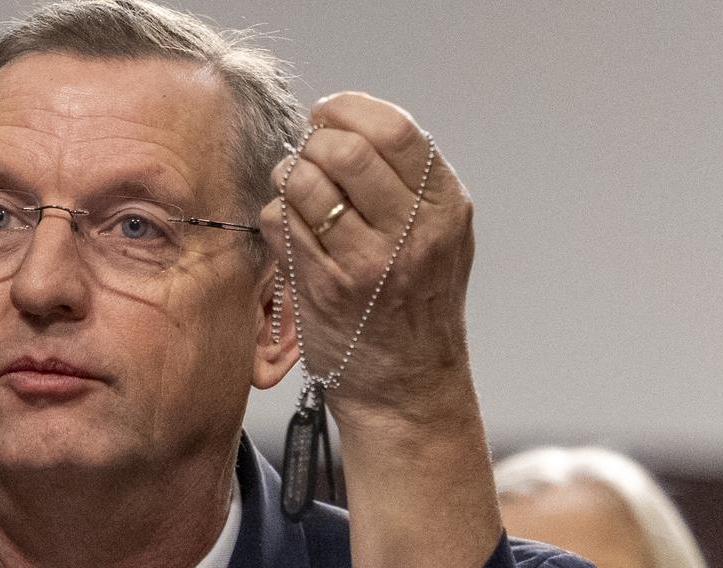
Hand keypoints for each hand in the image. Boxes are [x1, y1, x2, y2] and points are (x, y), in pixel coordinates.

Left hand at [260, 92, 497, 566]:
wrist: (407, 383)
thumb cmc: (417, 302)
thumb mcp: (440, 235)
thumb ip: (408, 180)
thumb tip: (346, 122)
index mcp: (445, 210)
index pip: (395, 131)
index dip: (349, 111)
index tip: (329, 116)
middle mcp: (412, 235)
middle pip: (344, 151)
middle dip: (315, 144)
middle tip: (312, 158)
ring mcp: (365, 264)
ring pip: (302, 182)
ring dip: (290, 177)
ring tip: (300, 193)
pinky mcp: (322, 289)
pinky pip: (279, 221)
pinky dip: (277, 214)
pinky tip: (293, 229)